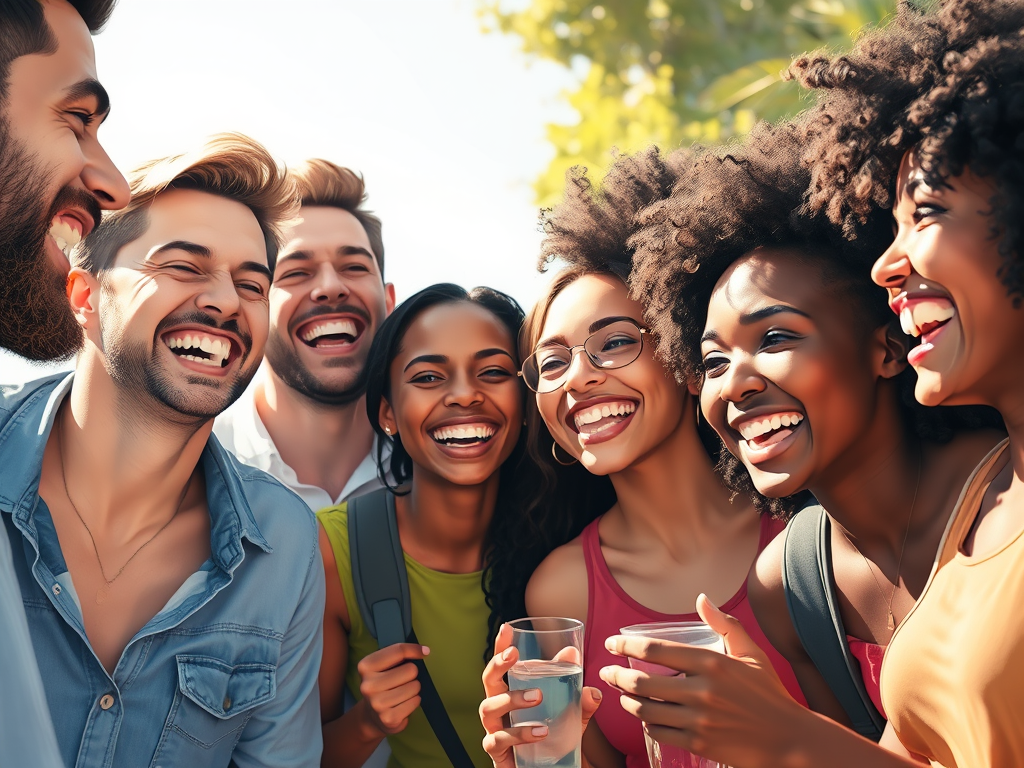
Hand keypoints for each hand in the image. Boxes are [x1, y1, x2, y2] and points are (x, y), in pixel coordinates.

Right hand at [356, 642, 428, 737]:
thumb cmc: (383, 683)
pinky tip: (405, 703)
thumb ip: (398, 655)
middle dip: (412, 674)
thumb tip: (424, 651)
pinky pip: (415, 701)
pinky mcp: (388, 718)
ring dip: (414, 688)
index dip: (415, 649)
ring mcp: (377, 703)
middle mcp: (368, 685)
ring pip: (415, 686)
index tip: (425, 651)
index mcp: (366, 666)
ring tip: (404, 692)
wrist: (371, 716)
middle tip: (403, 680)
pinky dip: (415, 701)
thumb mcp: (383, 666)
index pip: (398, 651)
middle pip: (410, 670)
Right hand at [480, 623, 600, 767]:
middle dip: (498, 664)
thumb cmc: (551, 739)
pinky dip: (519, 733)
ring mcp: (494, 730)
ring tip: (537, 697)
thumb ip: (578, 702)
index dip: (501, 646)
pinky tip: (540, 732)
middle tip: (514, 656)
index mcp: (511, 692)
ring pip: (489, 707)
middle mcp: (498, 708)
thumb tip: (593, 688)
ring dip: (512, 698)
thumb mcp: (569, 717)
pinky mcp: (496, 752)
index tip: (507, 627)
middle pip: (488, 681)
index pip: (503, 665)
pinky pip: (499, 740)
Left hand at [598, 594, 805, 767]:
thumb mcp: (751, 653)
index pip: (655, 650)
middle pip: (642, 682)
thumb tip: (701, 598)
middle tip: (607, 671)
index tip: (611, 643)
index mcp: (712, 663)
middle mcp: (702, 691)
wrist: (789, 741)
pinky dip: (646, 723)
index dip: (626, 645)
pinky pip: (659, 732)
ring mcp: (699, 720)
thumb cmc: (769, 694)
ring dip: (627, 701)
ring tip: (621, 694)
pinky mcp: (699, 743)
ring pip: (645, 709)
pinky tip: (644, 716)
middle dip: (616, 675)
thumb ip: (724, 624)